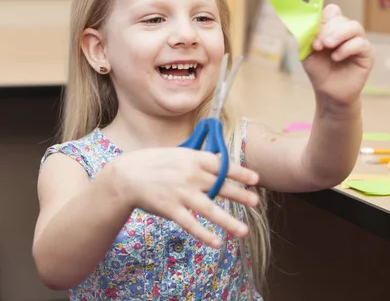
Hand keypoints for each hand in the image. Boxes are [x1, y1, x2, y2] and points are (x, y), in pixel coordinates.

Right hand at [110, 148, 259, 247]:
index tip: (256, 179)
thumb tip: (222, 162)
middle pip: (221, 186)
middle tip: (256, 202)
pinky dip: (204, 234)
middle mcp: (191, 175)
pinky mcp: (170, 209)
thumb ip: (200, 160)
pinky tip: (216, 242)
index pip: (223, 165)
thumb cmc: (156, 163)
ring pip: (210, 209)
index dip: (240, 172)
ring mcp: (181, 193)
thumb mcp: (180, 154)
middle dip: (240, 195)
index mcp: (195, 158)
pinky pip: (190, 224)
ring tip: (244, 230)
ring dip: (228, 221)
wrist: (127, 175)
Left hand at [303, 4, 373, 106]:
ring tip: (327, 46)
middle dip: (327, 30)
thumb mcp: (306, 52)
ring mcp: (358, 41)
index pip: (332, 11)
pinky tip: (336, 57)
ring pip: (354, 26)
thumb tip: (307, 21)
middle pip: (341, 18)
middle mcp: (346, 32)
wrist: (328, 92)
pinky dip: (347, 48)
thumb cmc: (318, 70)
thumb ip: (306, 35)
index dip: (322, 19)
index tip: (312, 33)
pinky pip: (360, 43)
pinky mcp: (367, 53)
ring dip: (338, 34)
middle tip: (318, 44)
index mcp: (332, 28)